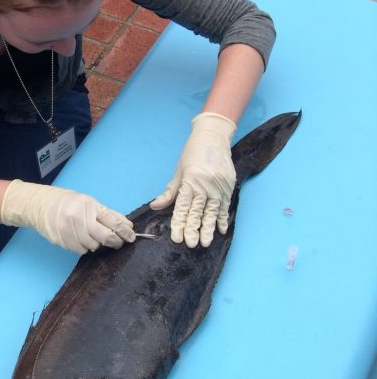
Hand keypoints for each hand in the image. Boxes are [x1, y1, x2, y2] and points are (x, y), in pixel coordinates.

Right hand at [1, 180, 134, 253]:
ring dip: (97, 244)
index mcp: (89, 205)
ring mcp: (69, 229)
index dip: (126, 232)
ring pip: (93, 246)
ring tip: (93, 237)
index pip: (114, 221)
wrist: (41, 204)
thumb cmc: (69, 202)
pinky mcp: (61, 239)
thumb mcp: (89, 202)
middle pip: (105, 236)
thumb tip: (127, 225)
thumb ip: (108, 213)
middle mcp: (79, 217)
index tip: (132, 238)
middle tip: (118, 243)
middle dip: (115, 242)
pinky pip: (80, 250)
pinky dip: (84, 246)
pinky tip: (80, 239)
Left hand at [150, 112, 235, 247]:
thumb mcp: (178, 172)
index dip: (180, 222)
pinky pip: (225, 206)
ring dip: (209, 228)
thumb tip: (155, 206)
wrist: (213, 138)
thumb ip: (170, 192)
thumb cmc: (192, 154)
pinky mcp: (228, 186)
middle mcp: (204, 185)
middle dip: (194, 229)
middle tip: (192, 244)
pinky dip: (223, 218)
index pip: (183, 206)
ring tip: (206, 242)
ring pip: (212, 211)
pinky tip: (221, 230)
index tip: (177, 237)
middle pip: (198, 211)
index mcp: (190, 181)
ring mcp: (218, 186)